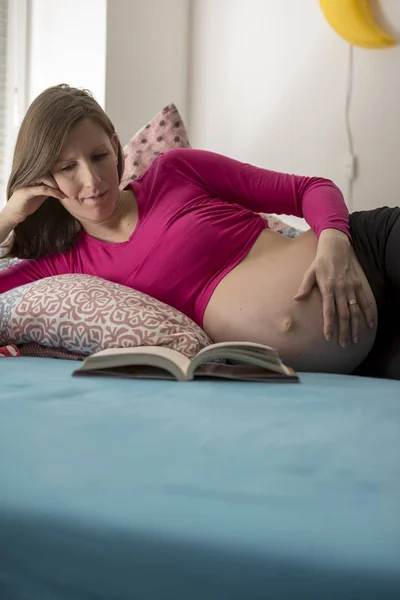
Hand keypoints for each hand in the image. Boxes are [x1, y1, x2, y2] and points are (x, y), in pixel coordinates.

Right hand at [3, 176, 65, 227]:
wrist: (13, 215)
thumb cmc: (25, 206)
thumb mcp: (38, 197)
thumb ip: (45, 192)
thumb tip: (57, 189)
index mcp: (31, 180)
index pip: (46, 174)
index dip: (56, 179)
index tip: (64, 187)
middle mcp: (28, 180)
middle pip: (46, 174)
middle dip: (57, 181)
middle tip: (65, 190)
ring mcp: (26, 185)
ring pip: (45, 179)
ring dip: (56, 186)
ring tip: (63, 194)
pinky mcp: (26, 192)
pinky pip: (42, 189)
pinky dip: (52, 192)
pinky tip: (59, 196)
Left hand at [293, 228, 374, 346]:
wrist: (336, 247)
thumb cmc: (320, 262)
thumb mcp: (309, 272)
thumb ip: (304, 287)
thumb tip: (296, 299)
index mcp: (327, 287)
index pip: (328, 310)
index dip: (329, 325)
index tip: (329, 337)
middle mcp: (341, 289)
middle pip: (344, 314)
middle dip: (344, 330)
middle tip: (344, 344)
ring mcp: (351, 287)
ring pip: (355, 310)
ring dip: (356, 326)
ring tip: (356, 339)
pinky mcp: (358, 285)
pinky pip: (364, 301)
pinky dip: (368, 313)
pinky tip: (369, 324)